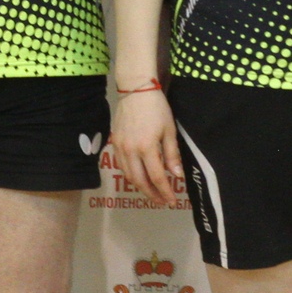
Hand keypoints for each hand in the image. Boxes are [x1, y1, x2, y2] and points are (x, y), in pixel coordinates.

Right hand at [109, 86, 184, 207]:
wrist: (136, 91)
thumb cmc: (157, 108)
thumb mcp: (169, 130)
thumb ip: (172, 155)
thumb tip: (177, 176)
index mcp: (147, 147)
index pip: (156, 177)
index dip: (165, 191)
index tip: (172, 201)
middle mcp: (131, 151)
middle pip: (140, 181)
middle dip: (152, 194)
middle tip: (162, 202)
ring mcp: (120, 147)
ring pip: (128, 176)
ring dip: (140, 187)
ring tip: (152, 193)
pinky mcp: (114, 143)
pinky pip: (121, 166)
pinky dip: (130, 175)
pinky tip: (139, 177)